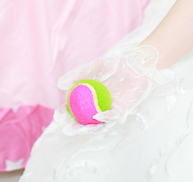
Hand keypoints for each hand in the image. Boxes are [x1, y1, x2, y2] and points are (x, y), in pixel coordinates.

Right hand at [57, 45, 173, 129]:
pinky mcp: (122, 111)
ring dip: (86, 129)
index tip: (58, 115)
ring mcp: (109, 110)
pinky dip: (104, 118)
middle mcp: (97, 107)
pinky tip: (97, 117)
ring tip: (77, 129)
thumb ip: (79, 74)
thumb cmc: (115, 65)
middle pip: (83, 121)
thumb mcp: (95, 67)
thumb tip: (60, 83)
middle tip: (66, 127)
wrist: (135, 64)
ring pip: (96, 124)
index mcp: (89, 99)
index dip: (64, 114)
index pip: (73, 109)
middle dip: (73, 127)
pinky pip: (112, 117)